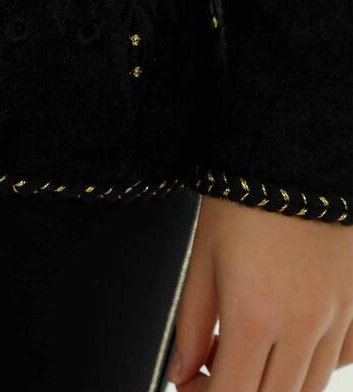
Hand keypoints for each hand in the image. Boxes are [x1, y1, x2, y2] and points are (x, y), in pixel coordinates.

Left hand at [167, 195, 352, 390]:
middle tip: (211, 366)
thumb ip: (191, 322)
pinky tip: (285, 340)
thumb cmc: (243, 196)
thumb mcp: (203, 255)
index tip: (188, 384)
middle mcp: (303, 324)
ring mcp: (337, 315)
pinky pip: (338, 359)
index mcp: (255, 314)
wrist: (294, 150)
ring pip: (307, 387)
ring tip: (244, 347)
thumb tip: (180, 369)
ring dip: (271, 384)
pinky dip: (309, 366)